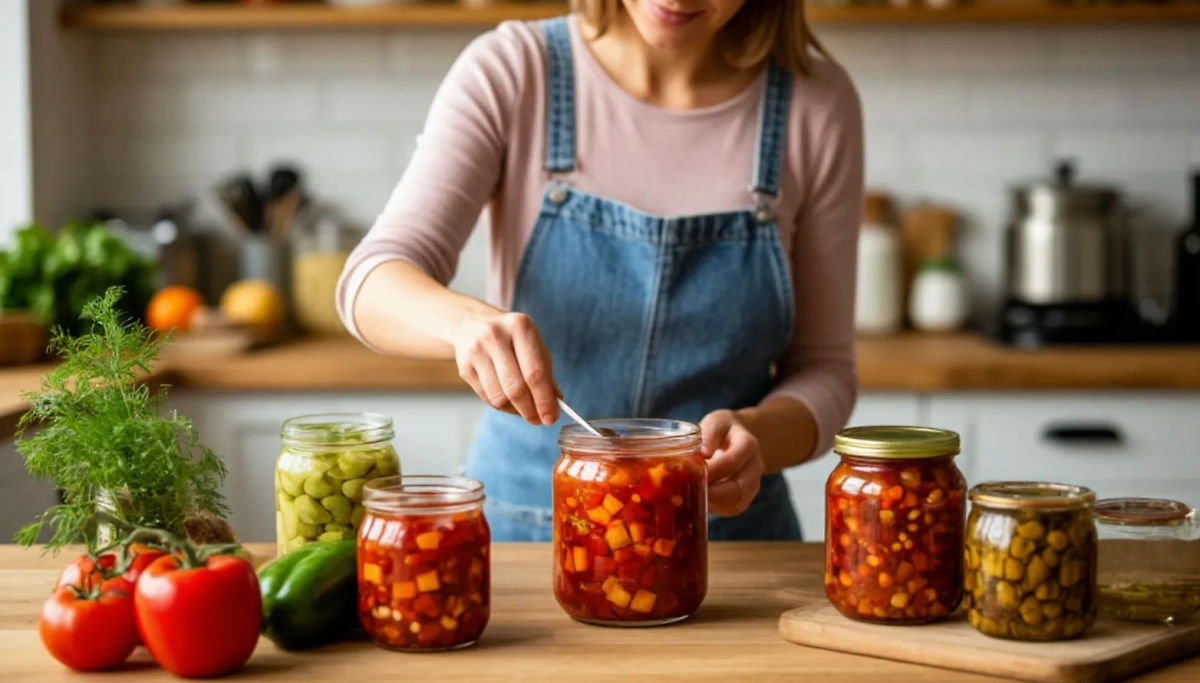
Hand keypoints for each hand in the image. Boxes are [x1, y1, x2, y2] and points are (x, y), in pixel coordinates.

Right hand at [451, 311, 559, 425]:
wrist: (472, 323)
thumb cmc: (511, 337)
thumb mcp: (533, 345)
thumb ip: (546, 373)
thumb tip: (556, 404)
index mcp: (520, 327)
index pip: (535, 373)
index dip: (544, 400)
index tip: (551, 417)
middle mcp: (495, 336)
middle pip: (515, 388)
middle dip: (530, 410)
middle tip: (538, 420)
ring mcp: (476, 351)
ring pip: (499, 397)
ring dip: (515, 411)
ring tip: (524, 411)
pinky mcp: (464, 367)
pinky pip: (487, 397)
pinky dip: (502, 406)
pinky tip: (509, 403)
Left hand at [699, 410, 763, 516]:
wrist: (739, 438)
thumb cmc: (723, 430)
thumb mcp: (716, 422)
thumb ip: (709, 434)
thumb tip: (702, 454)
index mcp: (748, 445)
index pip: (731, 461)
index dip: (711, 471)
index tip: (689, 474)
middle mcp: (755, 468)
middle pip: (738, 488)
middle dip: (712, 494)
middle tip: (687, 494)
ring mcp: (752, 485)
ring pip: (736, 503)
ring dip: (713, 504)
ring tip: (690, 499)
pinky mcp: (745, 498)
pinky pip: (732, 509)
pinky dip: (715, 509)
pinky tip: (697, 503)